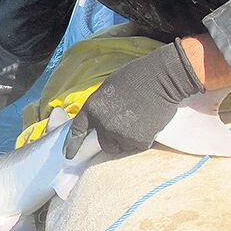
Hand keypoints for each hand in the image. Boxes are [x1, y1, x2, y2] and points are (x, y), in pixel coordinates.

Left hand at [63, 39, 203, 157]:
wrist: (162, 78)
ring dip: (127, 140)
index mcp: (93, 107)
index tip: (68, 154)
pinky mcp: (138, 141)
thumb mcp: (109, 87)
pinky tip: (148, 124)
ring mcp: (120, 134)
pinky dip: (142, 139)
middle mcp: (103, 124)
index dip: (73, 144)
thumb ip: (101, 106)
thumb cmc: (137, 76)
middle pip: (104, 143)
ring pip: (121, 146)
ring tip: (139, 123)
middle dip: (111, 139)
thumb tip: (101, 117)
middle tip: (125, 128)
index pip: (77, 130)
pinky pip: (137, 146)